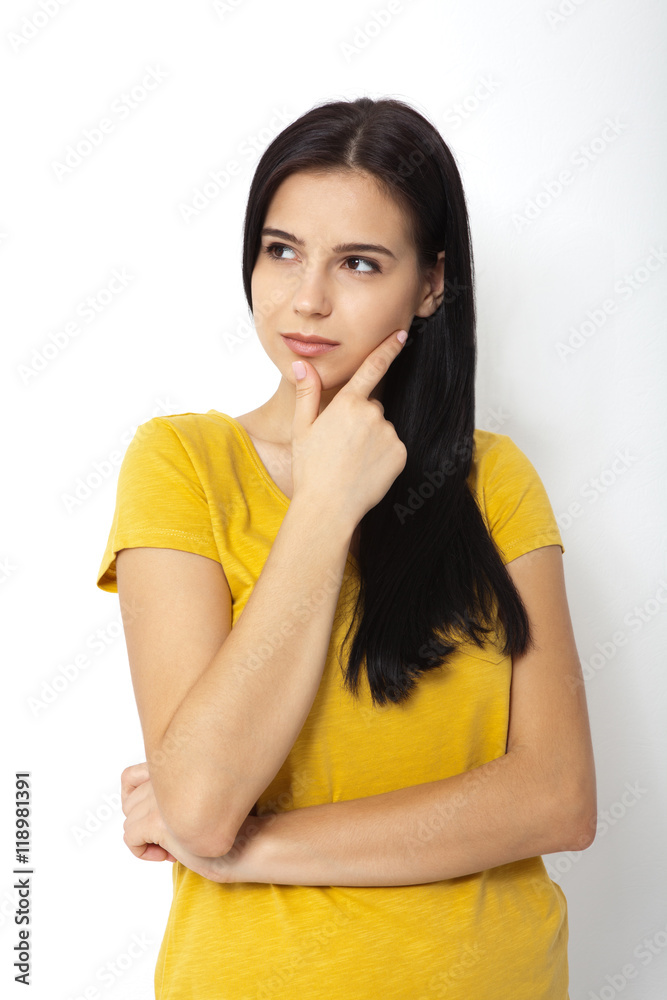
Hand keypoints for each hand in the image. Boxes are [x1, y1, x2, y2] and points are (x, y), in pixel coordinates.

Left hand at [120, 762, 269, 882]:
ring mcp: (161, 797)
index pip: (129, 776)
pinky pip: (130, 838)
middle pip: (129, 804)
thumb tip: (139, 807)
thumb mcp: (196, 799)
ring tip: (172, 846)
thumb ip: (173, 791)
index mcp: (174, 765)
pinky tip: (166, 855)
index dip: (137, 800)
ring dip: (146, 839)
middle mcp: (165, 776)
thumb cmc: (228, 823)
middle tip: (171, 835)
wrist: (248, 840)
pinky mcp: (160, 821)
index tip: (157, 817)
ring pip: (129, 822)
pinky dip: (142, 852)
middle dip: (144, 824)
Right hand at [290, 328, 408, 526]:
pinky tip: (365, 470)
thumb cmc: (311, 469)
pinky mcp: (401, 453)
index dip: (388, 349)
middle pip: (371, 407)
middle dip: (359, 421)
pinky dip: (382, 456)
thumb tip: (302, 365)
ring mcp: (389, 434)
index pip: (371, 368)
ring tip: (351, 462)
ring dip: (371, 440)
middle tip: (340, 447)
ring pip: (382, 429)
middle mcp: (372, 414)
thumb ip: (307, 393)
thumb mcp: (302, 428)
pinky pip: (393, 448)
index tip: (402, 334)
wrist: (329, 507)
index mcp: (347, 404)